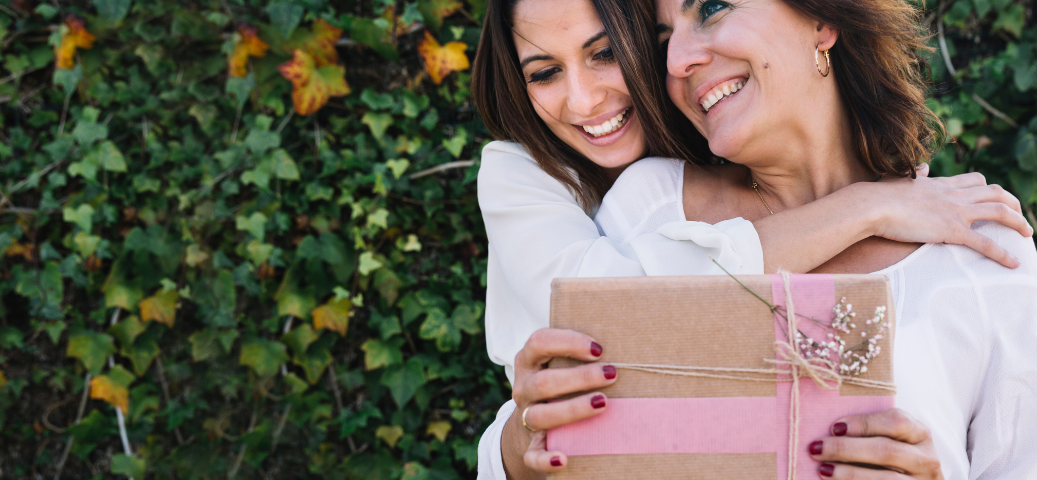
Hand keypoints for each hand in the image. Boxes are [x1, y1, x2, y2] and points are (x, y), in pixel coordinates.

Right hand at [501, 328, 615, 477]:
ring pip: (540, 416)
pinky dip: (545, 459)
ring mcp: (525, 417)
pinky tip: (563, 458)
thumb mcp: (560, 363)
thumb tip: (626, 344)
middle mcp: (524, 388)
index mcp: (529, 361)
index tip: (598, 349)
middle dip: (580, 377)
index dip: (568, 342)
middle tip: (612, 374)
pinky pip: (533, 455)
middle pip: (544, 382)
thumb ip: (581, 355)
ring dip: (572, 410)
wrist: (535, 424)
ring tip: (603, 403)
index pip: (539, 342)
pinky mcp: (530, 445)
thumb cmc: (561, 383)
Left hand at [808, 408, 942, 478]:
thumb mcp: (888, 439)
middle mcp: (926, 459)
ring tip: (823, 469)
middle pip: (887, 451)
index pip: (896, 422)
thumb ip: (868, 433)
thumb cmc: (890, 456)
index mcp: (920, 434)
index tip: (834, 427)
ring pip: (887, 479)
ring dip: (850, 474)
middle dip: (847, 449)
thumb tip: (830, 430)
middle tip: (817, 448)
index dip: (864, 423)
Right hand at [870, 166, 1032, 267]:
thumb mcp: (901, 180)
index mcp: (941, 184)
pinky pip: (984, 243)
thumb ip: (917, 175)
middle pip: (996, 192)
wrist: (872, 205)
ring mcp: (955, 211)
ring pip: (999, 211)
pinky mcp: (951, 230)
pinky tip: (1014, 263)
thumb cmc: (879, 196)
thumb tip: (925, 166)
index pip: (975, 180)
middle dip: (1013, 202)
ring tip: (1027, 234)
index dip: (989, 188)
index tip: (995, 198)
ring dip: (1018, 223)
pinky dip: (1002, 254)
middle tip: (1020, 217)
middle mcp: (954, 195)